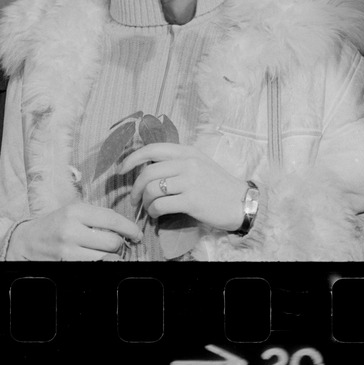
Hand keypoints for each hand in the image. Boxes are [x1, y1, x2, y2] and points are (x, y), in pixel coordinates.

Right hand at [7, 202, 141, 260]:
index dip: (129, 228)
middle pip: (112, 241)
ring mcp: (68, 249)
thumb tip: (126, 230)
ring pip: (106, 257)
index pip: (111, 218)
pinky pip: (95, 267)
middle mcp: (71, 229)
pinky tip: (95, 259)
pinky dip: (100, 264)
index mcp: (75, 211)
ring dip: (111, 256)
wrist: (26, 241)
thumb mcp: (72, 212)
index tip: (137, 234)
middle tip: (116, 244)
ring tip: (105, 252)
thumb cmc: (54, 225)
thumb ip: (96, 217)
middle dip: (119, 244)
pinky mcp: (66, 264)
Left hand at [119, 143, 246, 231]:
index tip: (121, 169)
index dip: (132, 158)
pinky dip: (153, 211)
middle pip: (148, 172)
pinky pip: (161, 205)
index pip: (152, 149)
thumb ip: (175, 162)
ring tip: (149, 208)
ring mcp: (190, 181)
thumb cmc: (217, 185)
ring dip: (145, 201)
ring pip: (152, 189)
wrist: (242, 203)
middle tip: (134, 198)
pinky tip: (156, 215)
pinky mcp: (192, 200)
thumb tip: (147, 167)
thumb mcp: (198, 164)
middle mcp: (187, 163)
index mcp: (186, 151)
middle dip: (135, 187)